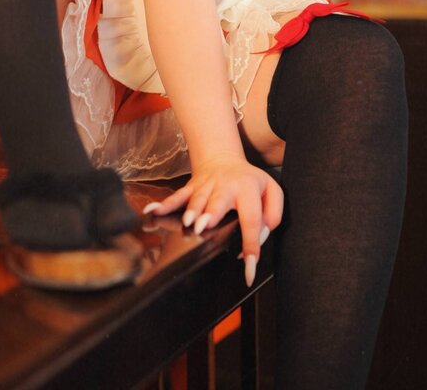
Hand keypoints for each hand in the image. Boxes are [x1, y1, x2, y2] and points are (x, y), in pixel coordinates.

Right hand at [143, 154, 283, 285]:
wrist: (223, 158)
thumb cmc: (250, 181)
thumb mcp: (272, 191)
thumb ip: (274, 213)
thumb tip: (260, 235)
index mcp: (248, 188)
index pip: (252, 218)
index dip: (251, 244)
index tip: (249, 269)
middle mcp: (225, 186)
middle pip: (218, 201)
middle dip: (211, 214)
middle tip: (203, 226)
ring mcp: (206, 186)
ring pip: (196, 199)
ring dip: (191, 211)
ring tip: (188, 224)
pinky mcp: (191, 187)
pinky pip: (177, 196)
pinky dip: (164, 204)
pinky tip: (153, 211)